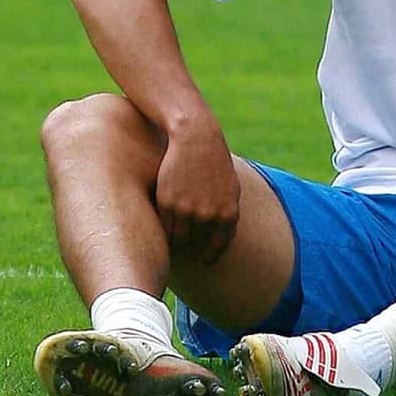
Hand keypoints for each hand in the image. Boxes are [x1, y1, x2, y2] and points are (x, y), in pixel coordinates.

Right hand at [155, 120, 240, 266]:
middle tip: (185, 247)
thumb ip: (228, 213)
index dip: (210, 255)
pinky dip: (164, 229)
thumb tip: (223, 239)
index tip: (204, 259)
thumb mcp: (231, 186)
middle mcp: (209, 216)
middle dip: (192, 246)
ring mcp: (187, 211)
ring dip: (176, 239)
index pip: (218, 247)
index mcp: (228, 214)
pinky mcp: (168, 203)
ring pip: (179, 239)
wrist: (195, 136)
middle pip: (197, 244)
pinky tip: (164, 223)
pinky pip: (165, 227)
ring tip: (172, 236)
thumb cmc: (214, 159)